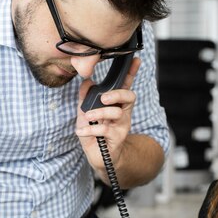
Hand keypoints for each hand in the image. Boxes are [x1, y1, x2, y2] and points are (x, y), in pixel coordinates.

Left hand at [75, 57, 139, 173]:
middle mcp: (122, 113)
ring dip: (99, 113)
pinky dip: (90, 129)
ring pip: (117, 113)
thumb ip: (85, 97)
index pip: (125, 85)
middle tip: (103, 98)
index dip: (131, 73)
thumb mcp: (85, 113)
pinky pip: (105, 129)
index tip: (136, 60)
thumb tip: (86, 81)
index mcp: (116, 104)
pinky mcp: (117, 138)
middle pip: (129, 96)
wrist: (99, 157)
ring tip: (88, 117)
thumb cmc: (94, 133)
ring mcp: (122, 125)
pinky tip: (81, 131)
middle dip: (116, 94)